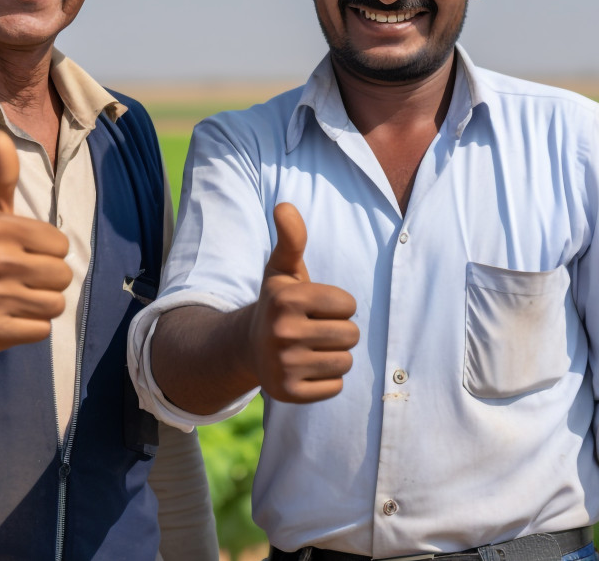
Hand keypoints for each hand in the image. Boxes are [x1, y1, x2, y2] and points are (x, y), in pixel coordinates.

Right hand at [0, 130, 71, 350]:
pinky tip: (8, 315)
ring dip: (41, 303)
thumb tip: (2, 136)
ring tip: (15, 294)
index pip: (61, 245)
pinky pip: (41, 331)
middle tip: (20, 275)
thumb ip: (1, 172)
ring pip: (55, 305)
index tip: (23, 250)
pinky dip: (30, 327)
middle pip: (62, 276)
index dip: (48, 250)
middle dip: (47, 277)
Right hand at [247, 202, 358, 401]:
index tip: (316, 307)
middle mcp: (282, 332)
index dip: (338, 306)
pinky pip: (335, 388)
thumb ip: (292, 238)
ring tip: (310, 349)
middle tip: (313, 330)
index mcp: (286, 298)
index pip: (349, 305)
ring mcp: (284, 365)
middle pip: (351, 335)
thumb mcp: (283, 270)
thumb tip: (284, 205)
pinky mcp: (288, 393)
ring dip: (334, 356)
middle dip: (338, 332)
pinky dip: (326, 381)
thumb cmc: (278, 304)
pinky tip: (305, 369)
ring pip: (345, 362)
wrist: (247, 347)